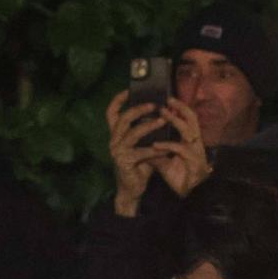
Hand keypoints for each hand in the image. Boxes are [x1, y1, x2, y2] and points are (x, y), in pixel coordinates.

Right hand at [106, 90, 169, 216]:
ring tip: (163, 121)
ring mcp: (117, 152)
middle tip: (155, 105)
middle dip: (138, 109)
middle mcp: (113, 141)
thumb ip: (147, 130)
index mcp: (116, 134)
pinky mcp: (124, 163)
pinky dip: (155, 150)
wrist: (132, 188)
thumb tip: (163, 112)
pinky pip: (141, 153)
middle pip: (122, 119)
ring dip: (148, 126)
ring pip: (132, 134)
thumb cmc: (140, 164)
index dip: (118, 100)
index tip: (130, 90)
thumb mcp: (143, 144)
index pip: (111, 113)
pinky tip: (166, 148)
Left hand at [148, 97, 213, 197]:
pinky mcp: (195, 163)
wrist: (186, 193)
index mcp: (190, 141)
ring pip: (189, 131)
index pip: (189, 119)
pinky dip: (167, 146)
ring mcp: (197, 152)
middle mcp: (195, 144)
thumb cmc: (177, 174)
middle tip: (167, 101)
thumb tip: (139, 141)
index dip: (181, 108)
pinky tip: (156, 145)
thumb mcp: (162, 159)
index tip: (168, 99)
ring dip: (175, 122)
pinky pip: (180, 150)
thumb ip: (153, 149)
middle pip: (193, 119)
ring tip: (162, 115)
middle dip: (181, 108)